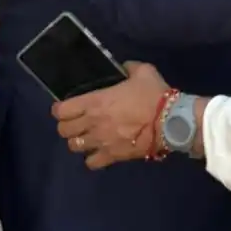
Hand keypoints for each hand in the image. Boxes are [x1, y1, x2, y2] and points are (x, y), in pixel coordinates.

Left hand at [52, 62, 168, 169]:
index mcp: (94, 102)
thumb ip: (129, 68)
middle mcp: (92, 123)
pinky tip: (100, 151)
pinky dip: (92, 158)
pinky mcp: (111, 156)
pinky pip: (91, 163)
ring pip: (74, 147)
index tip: (66, 107)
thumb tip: (124, 67)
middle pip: (63, 131)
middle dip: (67, 126)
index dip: (60, 109)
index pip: (62, 110)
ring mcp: (100, 142)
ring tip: (88, 138)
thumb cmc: (154, 95)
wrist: (170, 122)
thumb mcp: (144, 72)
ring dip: (79, 142)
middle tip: (77, 122)